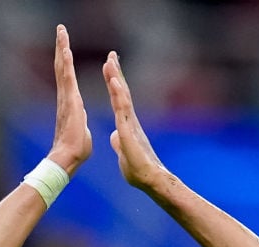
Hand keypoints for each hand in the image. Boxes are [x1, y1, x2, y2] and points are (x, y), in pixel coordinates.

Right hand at [47, 25, 91, 176]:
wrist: (68, 158)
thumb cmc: (75, 149)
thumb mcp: (82, 130)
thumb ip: (80, 120)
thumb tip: (80, 119)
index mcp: (71, 102)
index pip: (68, 76)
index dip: (66, 60)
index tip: (65, 45)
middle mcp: (65, 97)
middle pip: (61, 67)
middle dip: (61, 47)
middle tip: (60, 29)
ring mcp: (66, 98)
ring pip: (62, 68)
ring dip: (62, 48)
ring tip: (61, 31)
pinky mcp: (70, 102)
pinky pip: (67, 79)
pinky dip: (66, 64)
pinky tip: (65, 50)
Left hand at [103, 51, 166, 189]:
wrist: (149, 179)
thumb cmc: (138, 169)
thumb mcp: (123, 152)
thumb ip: (119, 142)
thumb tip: (116, 136)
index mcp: (126, 124)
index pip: (118, 99)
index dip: (113, 83)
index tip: (109, 68)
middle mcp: (130, 119)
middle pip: (121, 92)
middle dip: (116, 73)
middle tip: (111, 55)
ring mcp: (130, 123)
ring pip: (122, 96)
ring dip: (116, 78)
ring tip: (110, 61)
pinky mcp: (128, 130)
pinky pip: (122, 109)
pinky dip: (117, 94)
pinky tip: (113, 81)